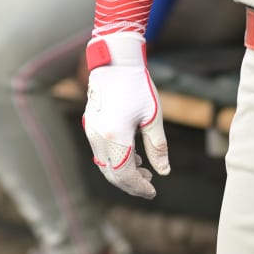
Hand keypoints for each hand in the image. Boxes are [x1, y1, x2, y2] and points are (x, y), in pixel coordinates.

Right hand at [81, 33, 168, 199]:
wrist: (114, 62)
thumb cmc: (137, 86)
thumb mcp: (153, 118)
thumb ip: (158, 148)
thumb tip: (164, 172)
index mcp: (116, 136)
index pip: (125, 175)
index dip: (139, 187)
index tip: (153, 191)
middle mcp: (99, 137)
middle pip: (112, 174)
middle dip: (131, 184)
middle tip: (149, 185)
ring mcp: (91, 131)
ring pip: (104, 164)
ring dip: (122, 172)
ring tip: (143, 169)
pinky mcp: (90, 125)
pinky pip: (100, 152)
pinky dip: (114, 159)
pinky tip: (131, 155)